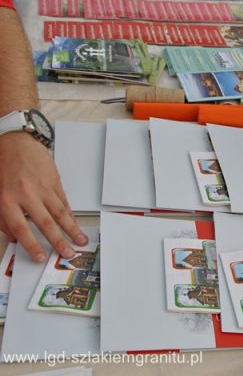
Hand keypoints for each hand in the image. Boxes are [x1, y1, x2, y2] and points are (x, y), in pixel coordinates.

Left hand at [0, 132, 86, 261]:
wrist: (13, 142)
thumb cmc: (2, 166)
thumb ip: (2, 217)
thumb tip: (14, 236)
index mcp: (6, 199)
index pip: (21, 228)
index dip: (32, 245)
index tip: (40, 257)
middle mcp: (26, 194)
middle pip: (45, 223)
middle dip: (58, 241)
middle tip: (67, 253)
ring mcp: (42, 187)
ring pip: (59, 213)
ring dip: (71, 229)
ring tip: (80, 240)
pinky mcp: (54, 181)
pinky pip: (63, 201)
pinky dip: (70, 214)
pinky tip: (74, 223)